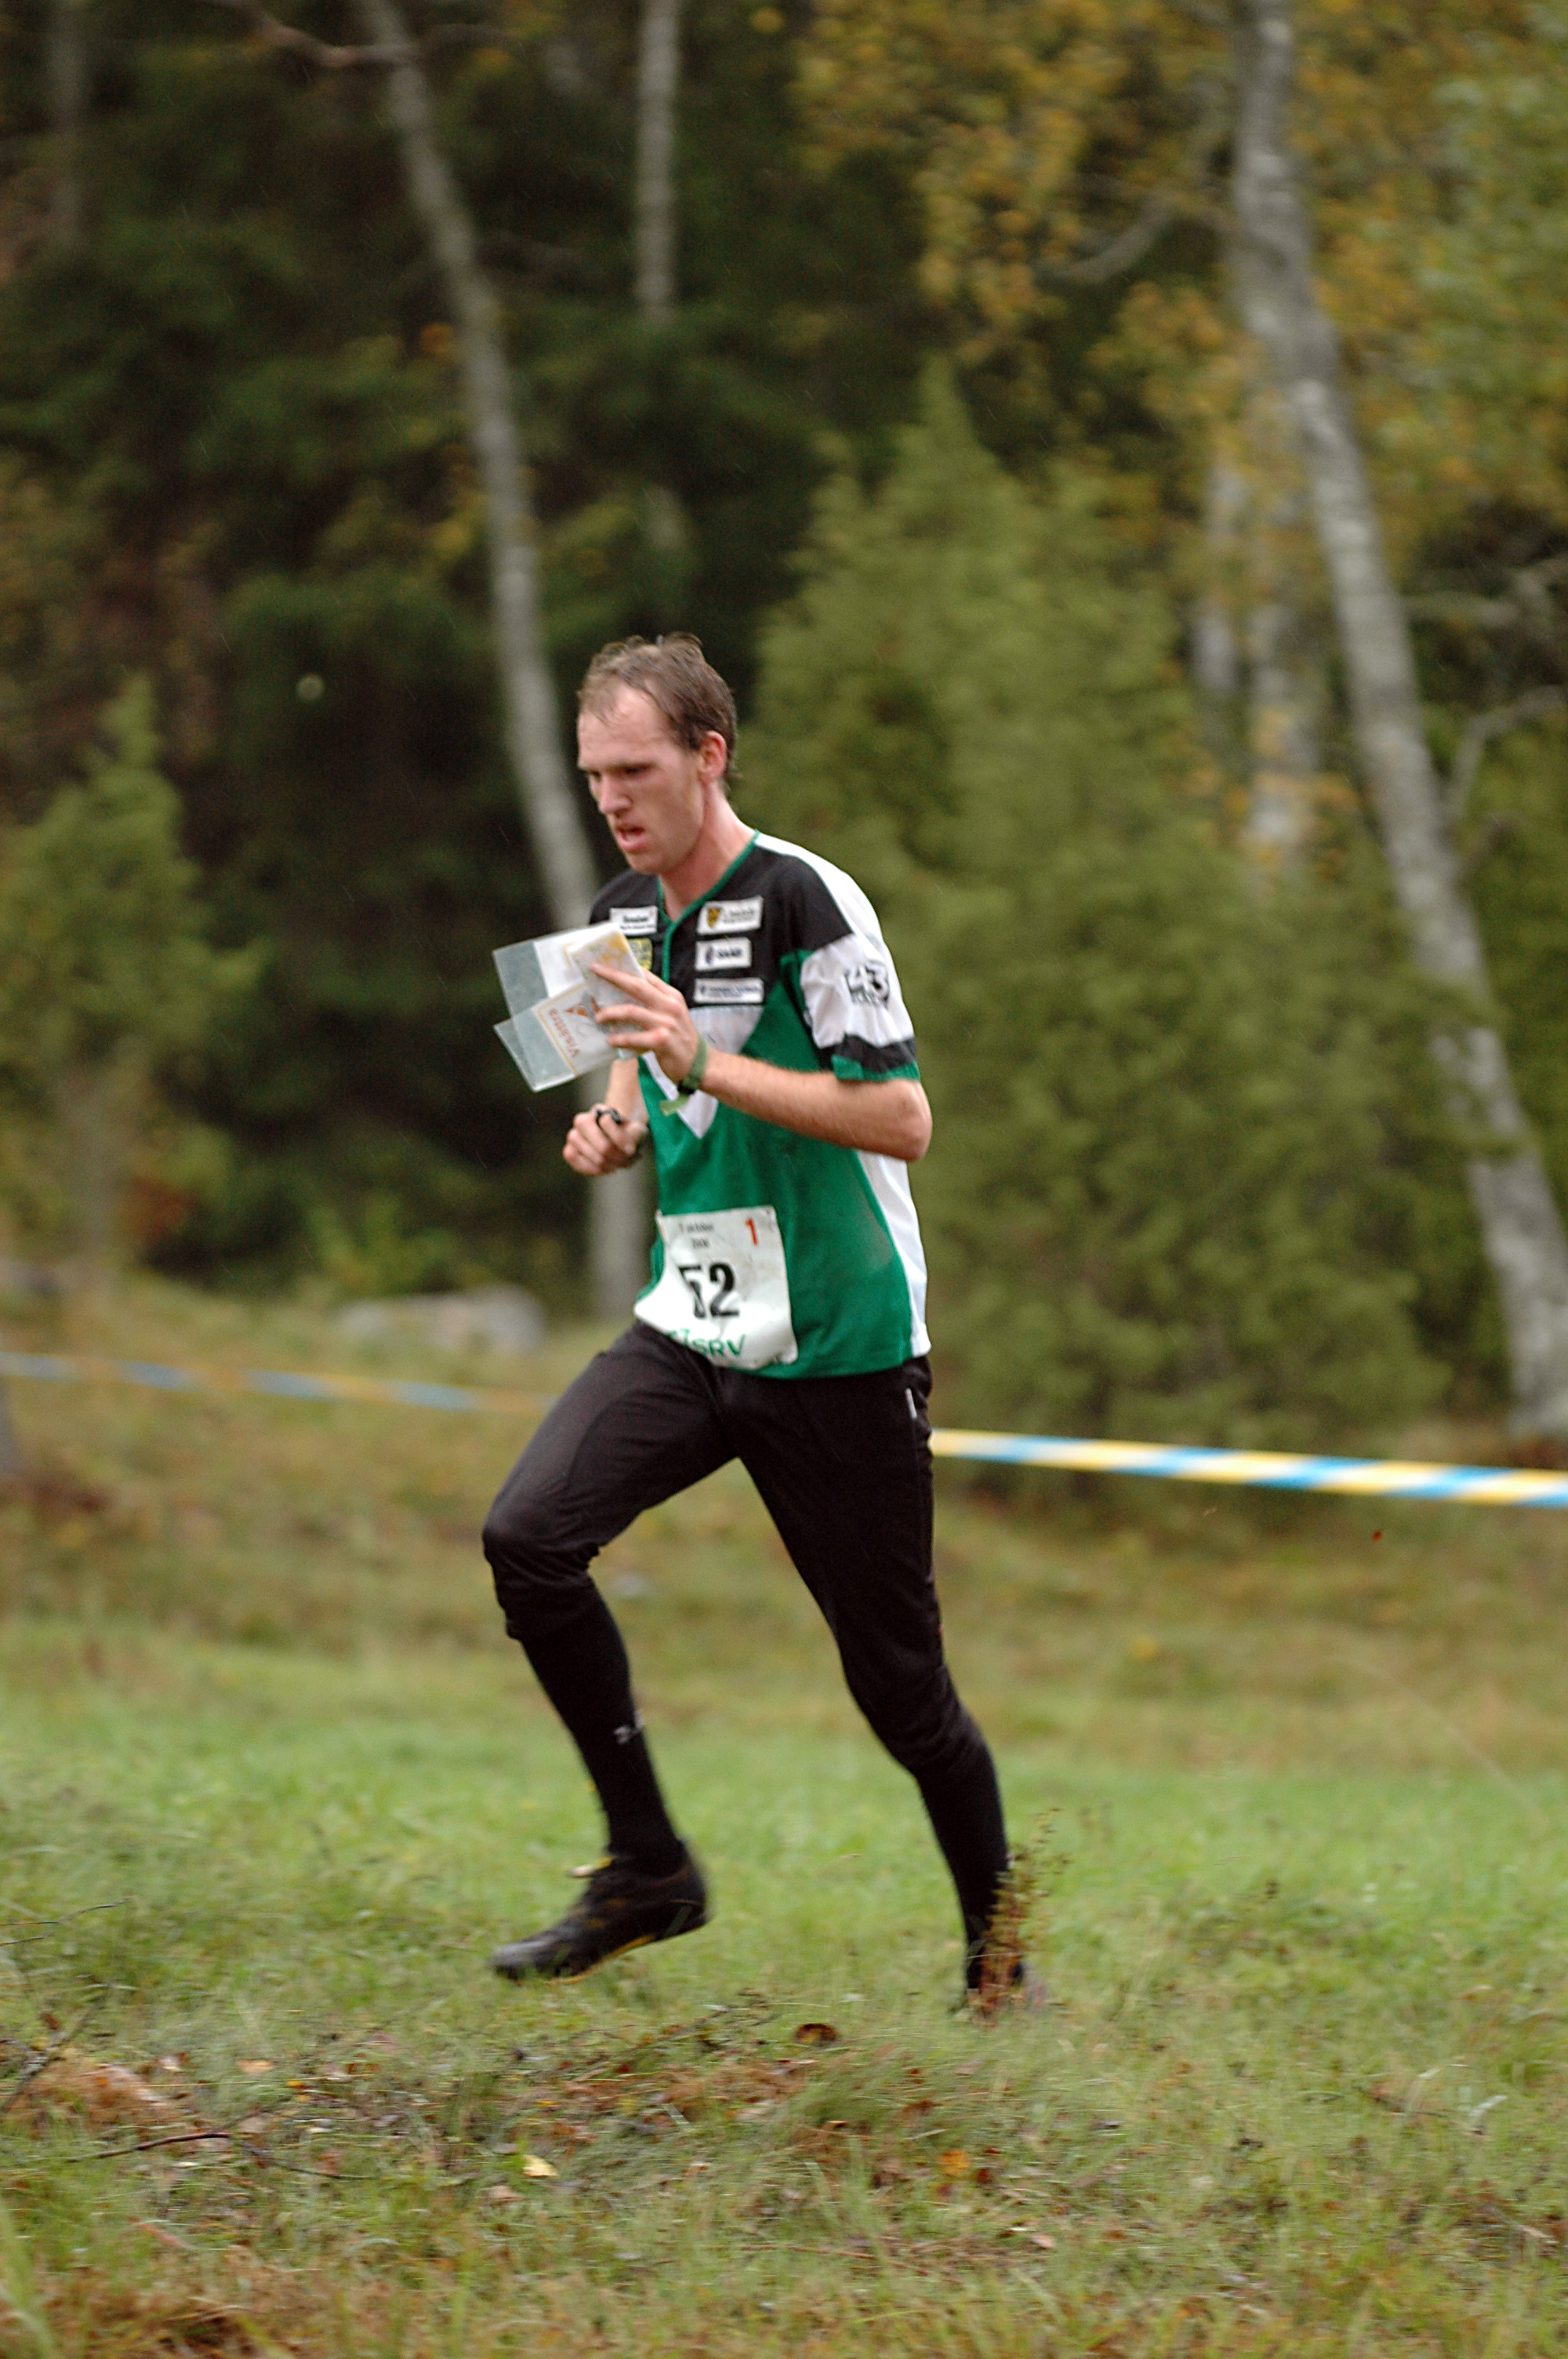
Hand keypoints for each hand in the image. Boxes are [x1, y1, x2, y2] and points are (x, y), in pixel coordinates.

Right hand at [563, 1102, 647, 1176]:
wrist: (616, 1136)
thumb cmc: (626, 1132)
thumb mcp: (637, 1130)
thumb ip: (635, 1136)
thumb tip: (628, 1149)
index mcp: (598, 1111)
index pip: (607, 1123)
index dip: (622, 1139)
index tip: (632, 1149)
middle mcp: (581, 1121)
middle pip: (604, 1147)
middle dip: (619, 1158)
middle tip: (626, 1161)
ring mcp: (573, 1136)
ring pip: (595, 1158)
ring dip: (611, 1165)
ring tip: (617, 1164)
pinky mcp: (570, 1151)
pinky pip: (580, 1165)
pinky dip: (595, 1170)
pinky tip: (605, 1168)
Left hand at [589, 961, 702, 1083]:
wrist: (699, 1063)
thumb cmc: (680, 1038)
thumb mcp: (672, 1014)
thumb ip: (655, 1003)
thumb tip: (625, 996)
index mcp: (671, 996)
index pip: (646, 976)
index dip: (626, 968)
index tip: (607, 963)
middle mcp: (670, 1006)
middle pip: (637, 986)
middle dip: (613, 976)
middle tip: (596, 971)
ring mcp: (666, 1023)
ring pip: (631, 1011)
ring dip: (610, 1013)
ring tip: (598, 1017)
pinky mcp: (661, 1041)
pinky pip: (633, 1037)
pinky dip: (619, 1038)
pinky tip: (611, 1040)